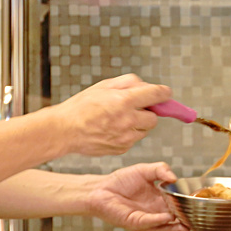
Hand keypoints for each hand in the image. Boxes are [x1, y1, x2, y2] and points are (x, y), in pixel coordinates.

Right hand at [54, 74, 170, 156]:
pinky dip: (129, 134)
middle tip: (135, 108)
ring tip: (120, 119)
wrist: (65, 131)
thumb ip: (128, 83)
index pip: (157, 94)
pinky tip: (113, 129)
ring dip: (139, 124)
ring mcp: (126, 137)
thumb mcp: (103, 86)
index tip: (165, 93)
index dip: (164, 93)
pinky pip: (134, 140)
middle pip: (155, 117)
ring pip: (145, 130)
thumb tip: (145, 86)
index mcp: (124, 101)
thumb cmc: (81, 107)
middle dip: (148, 112)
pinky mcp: (122, 148)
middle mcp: (128, 120)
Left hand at [87, 163, 195, 230]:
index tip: (203, 207)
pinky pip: (150, 222)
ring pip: (167, 226)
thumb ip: (160, 169)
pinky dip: (159, 220)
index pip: (179, 206)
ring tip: (192, 225)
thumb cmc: (121, 181)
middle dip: (189, 222)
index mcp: (160, 201)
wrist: (100, 189)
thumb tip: (174, 176)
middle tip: (203, 221)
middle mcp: (156, 212)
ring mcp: (147, 220)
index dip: (190, 207)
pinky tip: (168, 216)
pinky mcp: (136, 223)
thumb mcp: (145, 170)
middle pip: (177, 220)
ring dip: (179, 226)